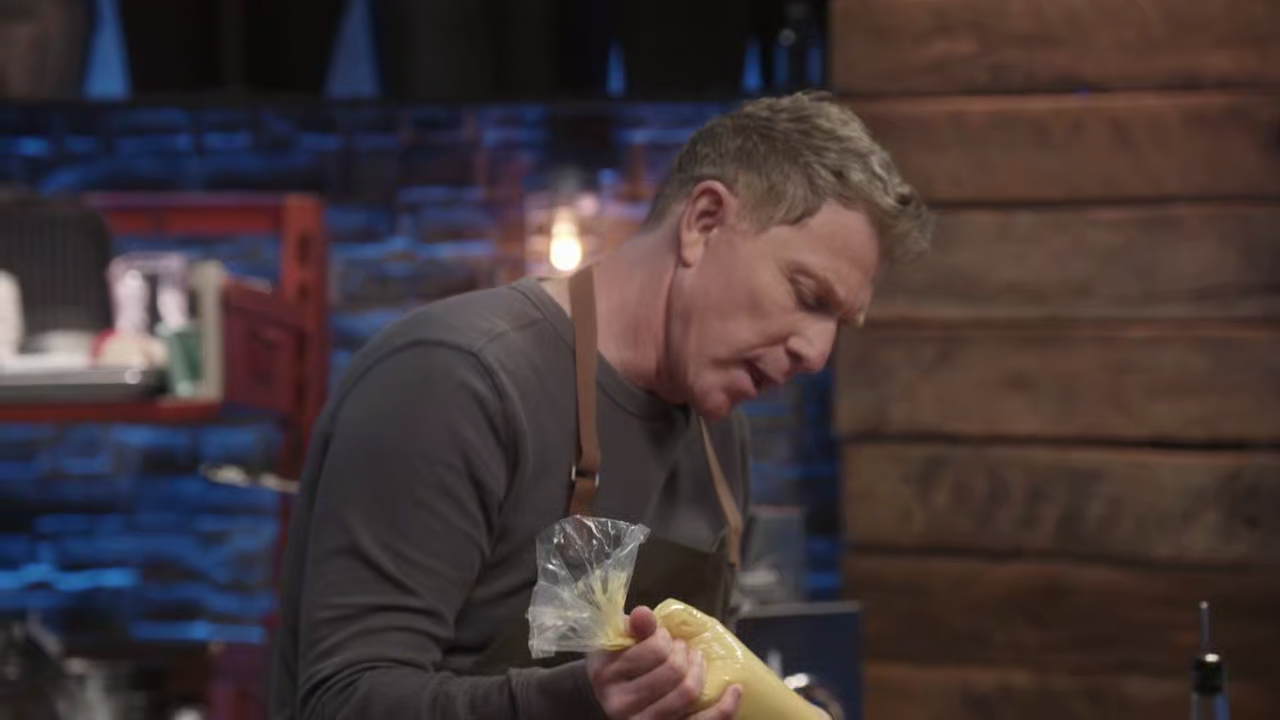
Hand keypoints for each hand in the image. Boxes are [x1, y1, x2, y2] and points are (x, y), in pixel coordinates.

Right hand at [587, 606, 743, 718]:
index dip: (665, 638)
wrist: (614, 698)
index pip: (653, 650)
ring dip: (699, 669)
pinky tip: (735, 690)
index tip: (663, 636)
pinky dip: (724, 708)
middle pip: (673, 671)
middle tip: (681, 647)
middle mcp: (620, 705)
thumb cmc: (620, 664)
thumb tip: (644, 613)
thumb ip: (634, 627)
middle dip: (683, 651)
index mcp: (605, 675)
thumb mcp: (620, 642)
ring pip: (687, 693)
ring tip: (696, 659)